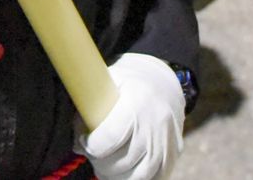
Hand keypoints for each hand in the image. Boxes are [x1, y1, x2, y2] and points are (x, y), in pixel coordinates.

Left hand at [75, 53, 184, 179]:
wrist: (165, 81)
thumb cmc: (130, 82)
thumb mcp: (107, 82)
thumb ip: (88, 109)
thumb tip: (78, 145)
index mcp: (138, 103)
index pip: (109, 139)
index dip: (89, 146)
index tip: (83, 141)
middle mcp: (156, 125)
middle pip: (121, 163)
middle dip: (100, 162)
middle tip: (93, 153)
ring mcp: (168, 142)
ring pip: (138, 177)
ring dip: (116, 176)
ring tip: (106, 165)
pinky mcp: (174, 153)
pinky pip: (155, 178)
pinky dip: (136, 178)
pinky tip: (124, 170)